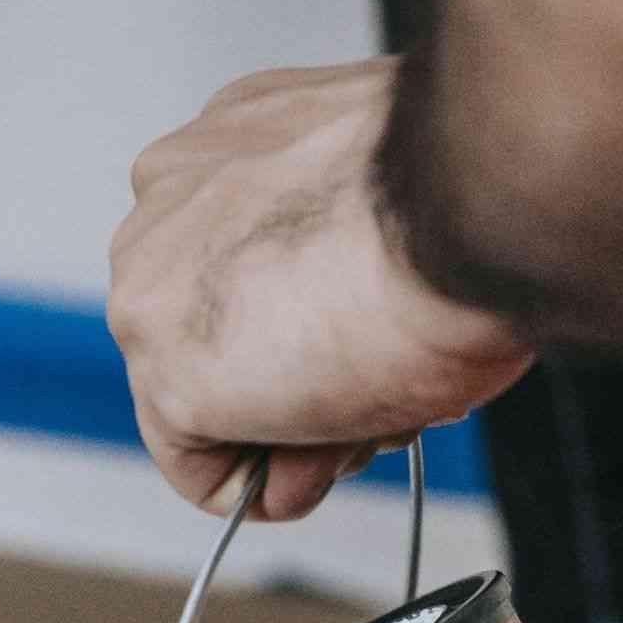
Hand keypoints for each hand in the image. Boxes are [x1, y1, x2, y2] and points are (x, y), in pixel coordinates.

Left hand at [106, 60, 533, 521]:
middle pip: (218, 335)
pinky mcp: (164, 371)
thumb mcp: (400, 200)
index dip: (307, 327)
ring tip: (366, 406)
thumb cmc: (466, 193)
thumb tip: (351, 319)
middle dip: (295, 385)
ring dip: (291, 433)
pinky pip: (199, 469)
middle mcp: (175, 193)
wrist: (468, 206)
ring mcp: (153, 283)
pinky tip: (323, 456)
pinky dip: (265, 487)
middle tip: (372, 391)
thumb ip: (351, 243)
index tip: (357, 345)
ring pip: (206, 401)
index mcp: (239, 135)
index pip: (242, 262)